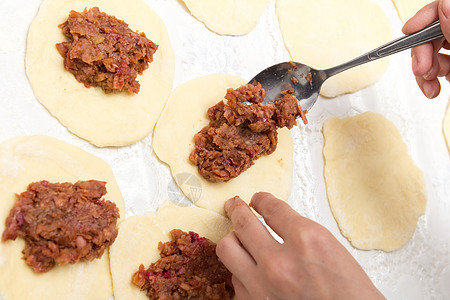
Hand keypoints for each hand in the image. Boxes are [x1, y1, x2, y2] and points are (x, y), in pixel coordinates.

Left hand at [216, 192, 384, 299]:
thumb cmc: (351, 294)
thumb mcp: (331, 249)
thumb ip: (299, 233)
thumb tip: (273, 220)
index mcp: (306, 240)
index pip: (272, 208)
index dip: (262, 200)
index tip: (258, 199)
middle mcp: (280, 262)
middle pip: (242, 224)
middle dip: (235, 210)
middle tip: (234, 207)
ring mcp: (263, 286)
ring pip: (228, 250)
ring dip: (235, 240)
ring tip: (238, 236)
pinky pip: (235, 280)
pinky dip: (240, 270)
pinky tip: (249, 268)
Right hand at [403, 0, 449, 97]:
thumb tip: (445, 4)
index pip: (443, 8)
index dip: (423, 19)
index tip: (408, 31)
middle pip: (434, 33)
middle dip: (422, 54)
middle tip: (421, 70)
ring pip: (435, 51)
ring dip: (425, 71)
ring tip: (430, 86)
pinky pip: (442, 65)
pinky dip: (435, 77)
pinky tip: (437, 86)